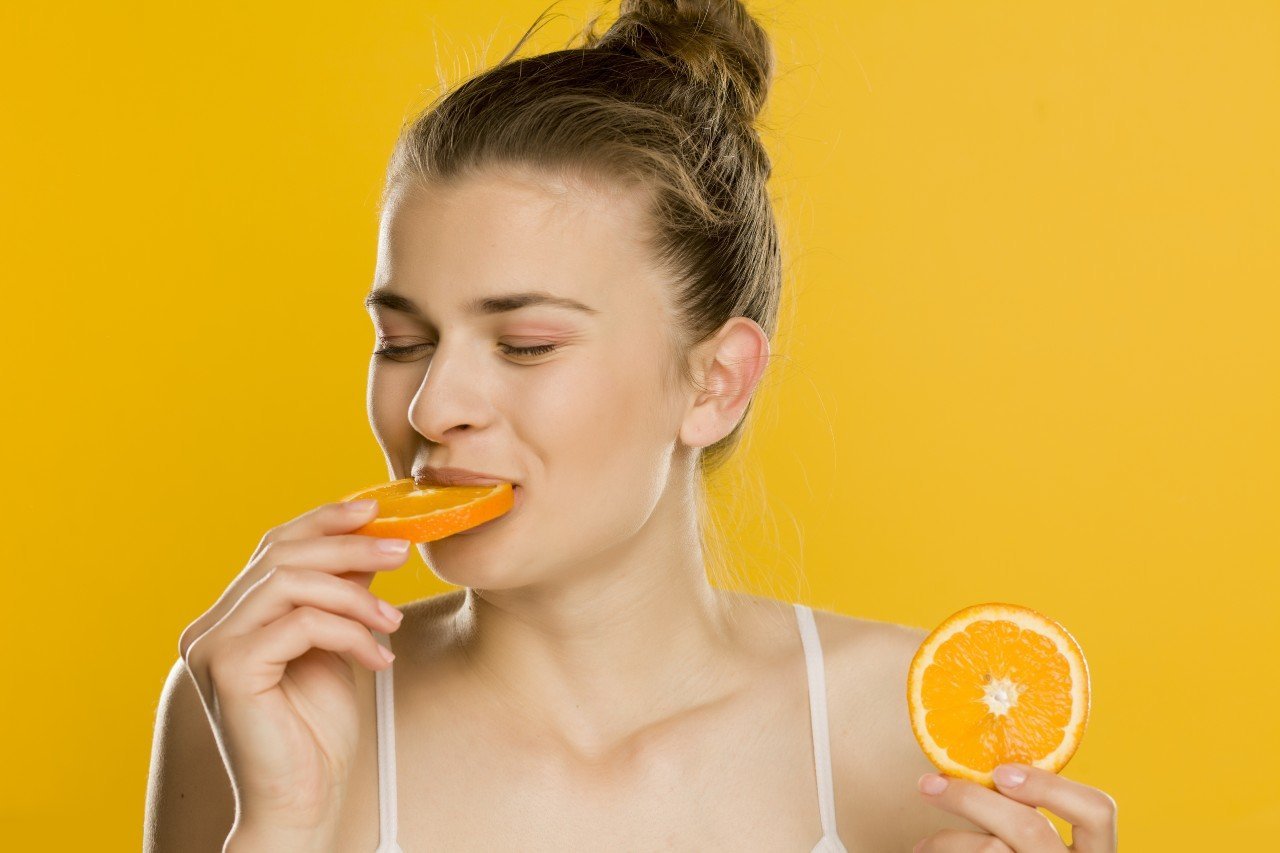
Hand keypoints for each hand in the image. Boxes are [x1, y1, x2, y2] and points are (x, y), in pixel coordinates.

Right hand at [177, 499, 411, 833]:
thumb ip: (341, 594)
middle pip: (283, 555)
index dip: (324, 520)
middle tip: (401, 551)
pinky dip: (348, 632)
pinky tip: (377, 659)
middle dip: (350, 546)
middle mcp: (211, 625)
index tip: (375, 509)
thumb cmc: (317, 731)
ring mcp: (212, 646)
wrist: (304, 800)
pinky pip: (299, 623)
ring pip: (291, 582)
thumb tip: (370, 539)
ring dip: (355, 595)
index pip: (275, 546)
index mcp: (231, 616)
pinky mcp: (230, 669)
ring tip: (392, 621)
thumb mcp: (337, 643)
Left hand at [914, 764, 1116, 851]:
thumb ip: (1028, 824)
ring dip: (946, 842)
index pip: (1096, 811)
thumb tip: (982, 776)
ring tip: (922, 846)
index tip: (1000, 772)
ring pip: (991, 851)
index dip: (1050, 785)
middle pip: (1028, 827)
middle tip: (927, 784)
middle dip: (970, 799)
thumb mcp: (1042, 852)